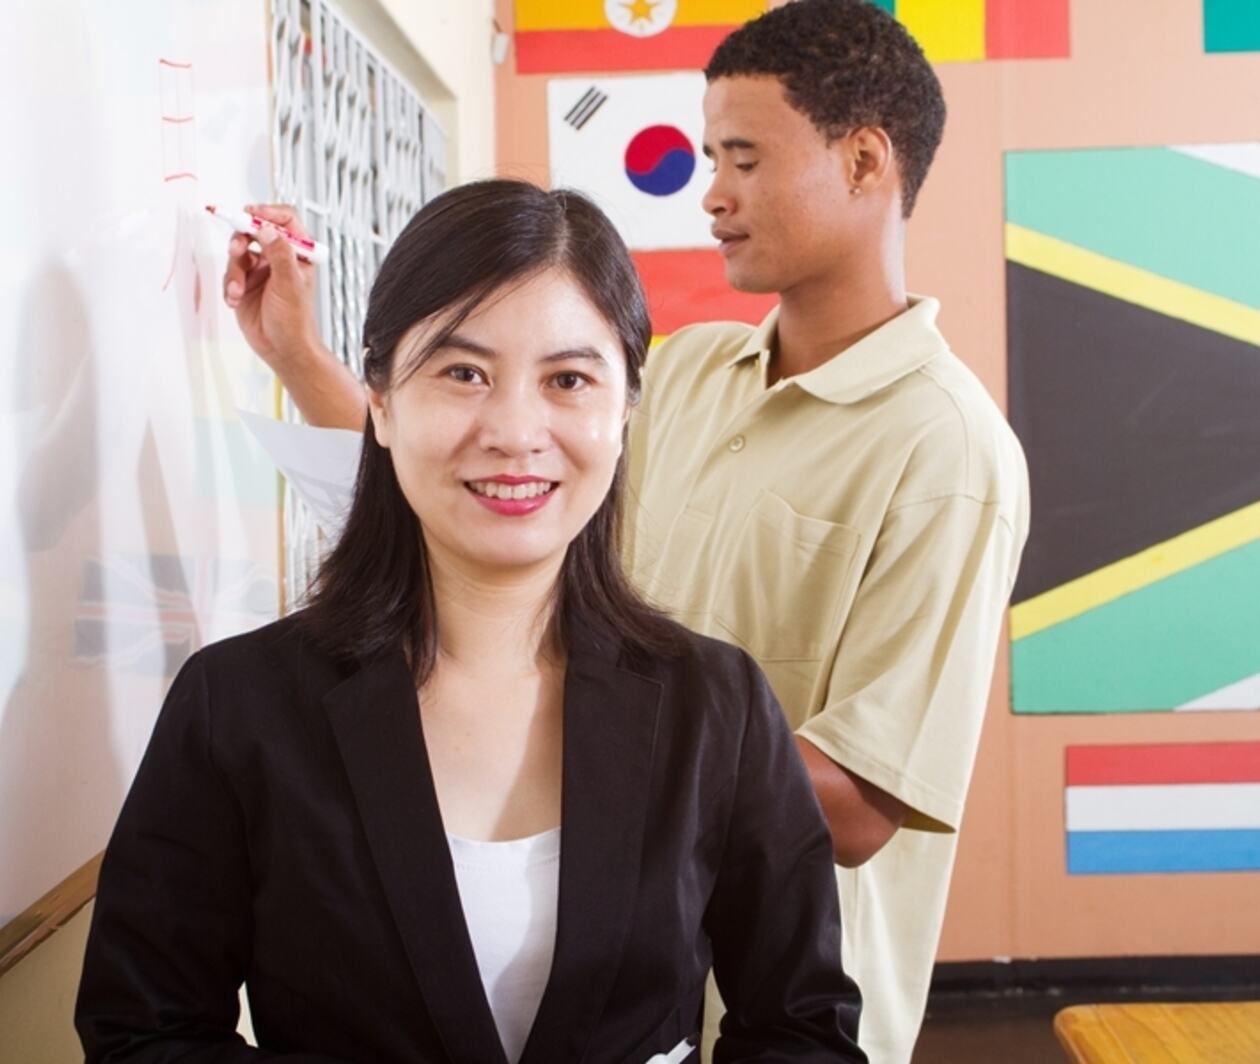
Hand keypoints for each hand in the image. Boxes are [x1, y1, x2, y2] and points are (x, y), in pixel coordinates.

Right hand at [222, 204, 321, 371]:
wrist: (282, 349)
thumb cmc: (295, 321)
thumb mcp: (290, 284)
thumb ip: (279, 254)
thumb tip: (267, 229)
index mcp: (297, 254)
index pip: (285, 221)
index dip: (268, 213)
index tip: (251, 214)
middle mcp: (278, 258)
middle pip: (255, 231)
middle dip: (242, 239)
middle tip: (237, 248)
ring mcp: (260, 270)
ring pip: (238, 252)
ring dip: (234, 270)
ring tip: (237, 288)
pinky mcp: (244, 283)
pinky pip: (229, 273)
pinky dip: (228, 285)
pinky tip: (234, 299)